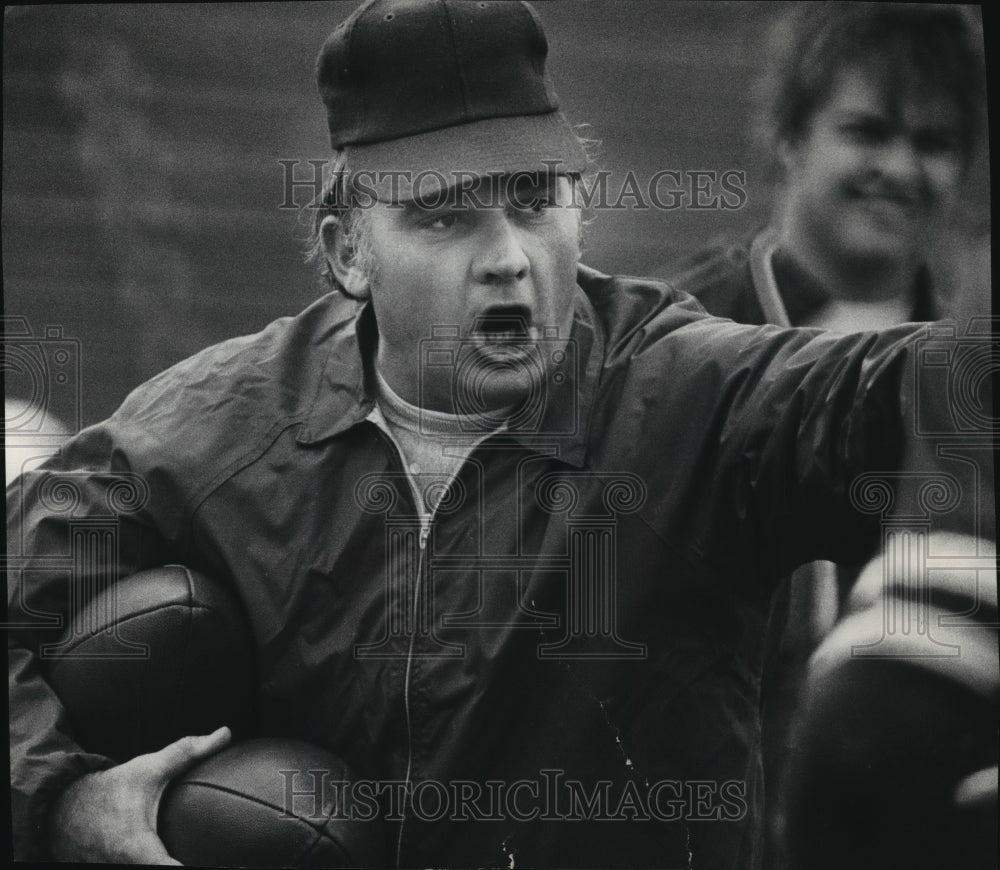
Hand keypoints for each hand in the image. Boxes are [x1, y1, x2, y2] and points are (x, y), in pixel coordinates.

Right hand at [47, 726, 230, 863]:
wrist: (61, 811)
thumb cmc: (109, 791)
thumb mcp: (148, 769)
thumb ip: (187, 752)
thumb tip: (225, 733)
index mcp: (139, 850)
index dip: (205, 869)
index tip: (237, 864)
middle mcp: (128, 869)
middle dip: (193, 863)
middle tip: (231, 860)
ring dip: (174, 863)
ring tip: (206, 857)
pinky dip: (161, 864)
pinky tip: (180, 856)